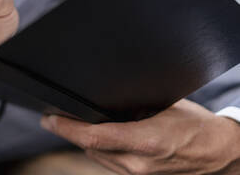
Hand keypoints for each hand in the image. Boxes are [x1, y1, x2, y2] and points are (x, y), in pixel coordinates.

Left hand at [41, 100, 239, 173]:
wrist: (217, 153)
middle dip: (68, 132)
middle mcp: (137, 163)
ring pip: (95, 156)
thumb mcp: (162, 105)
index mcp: (145, 141)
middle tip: (52, 116)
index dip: (66, 128)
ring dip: (80, 141)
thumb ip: (131, 106)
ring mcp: (136, 174)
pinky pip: (107, 162)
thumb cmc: (194, 126)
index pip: (93, 137)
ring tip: (67, 123)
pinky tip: (92, 135)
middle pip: (88, 148)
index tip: (49, 118)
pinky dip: (96, 148)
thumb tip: (102, 99)